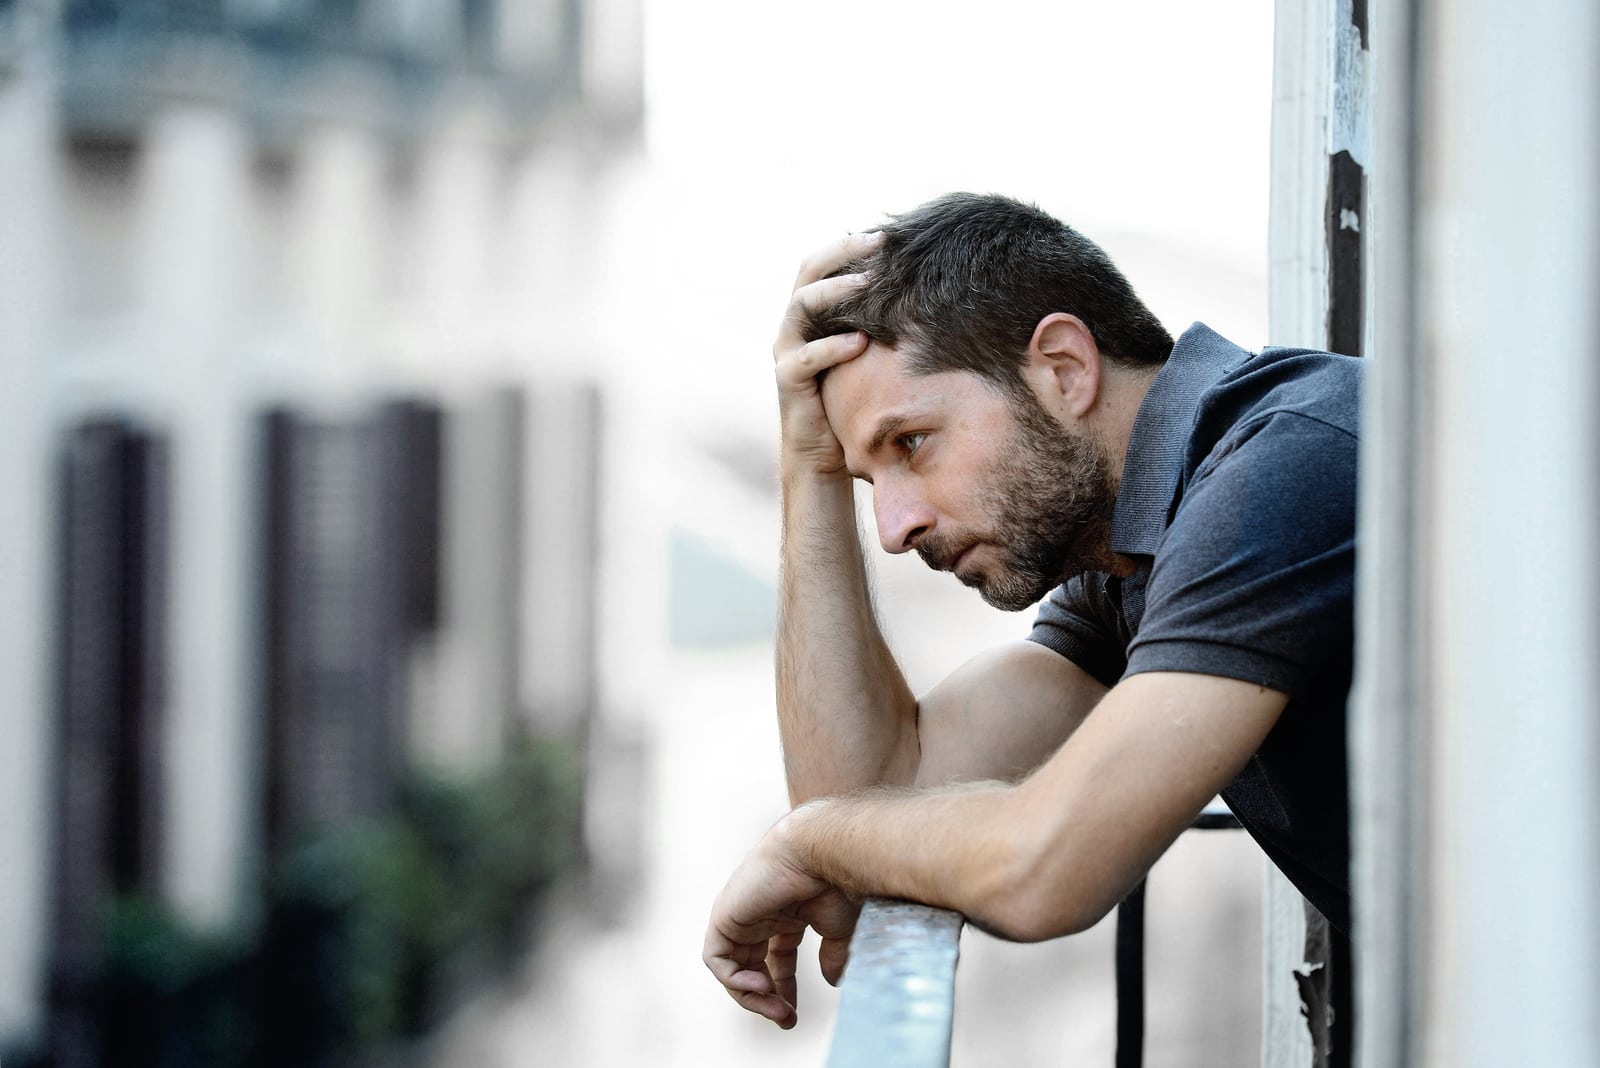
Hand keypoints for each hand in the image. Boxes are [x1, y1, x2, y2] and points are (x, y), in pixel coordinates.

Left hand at [703, 820, 858, 1028]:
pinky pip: (717, 959)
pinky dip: (734, 980)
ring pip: (733, 968)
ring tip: (778, 1009)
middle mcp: (760, 914)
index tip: (794, 1013)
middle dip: (768, 999)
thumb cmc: (835, 881)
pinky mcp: (725, 915)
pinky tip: (762, 986)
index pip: (777, 958)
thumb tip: (834, 982)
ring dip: (752, 997)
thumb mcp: (838, 928)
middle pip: (753, 966)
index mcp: (786, 913)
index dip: (784, 988)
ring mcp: (740, 914)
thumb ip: (833, 955)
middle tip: (787, 1020)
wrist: (822, 852)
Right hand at [774, 230, 883, 475]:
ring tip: (869, 284)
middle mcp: (794, 325)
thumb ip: (878, 321)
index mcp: (810, 313)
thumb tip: (923, 288)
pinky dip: (833, 346)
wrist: (825, 452)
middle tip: (879, 244)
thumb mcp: (869, 352)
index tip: (886, 234)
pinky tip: (862, 342)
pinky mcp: (787, 380)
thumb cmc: (852, 397)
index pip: (821, 263)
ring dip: (836, 291)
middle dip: (843, 254)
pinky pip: (807, 357)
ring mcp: (787, 351)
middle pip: (808, 272)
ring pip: (802, 306)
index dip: (848, 244)